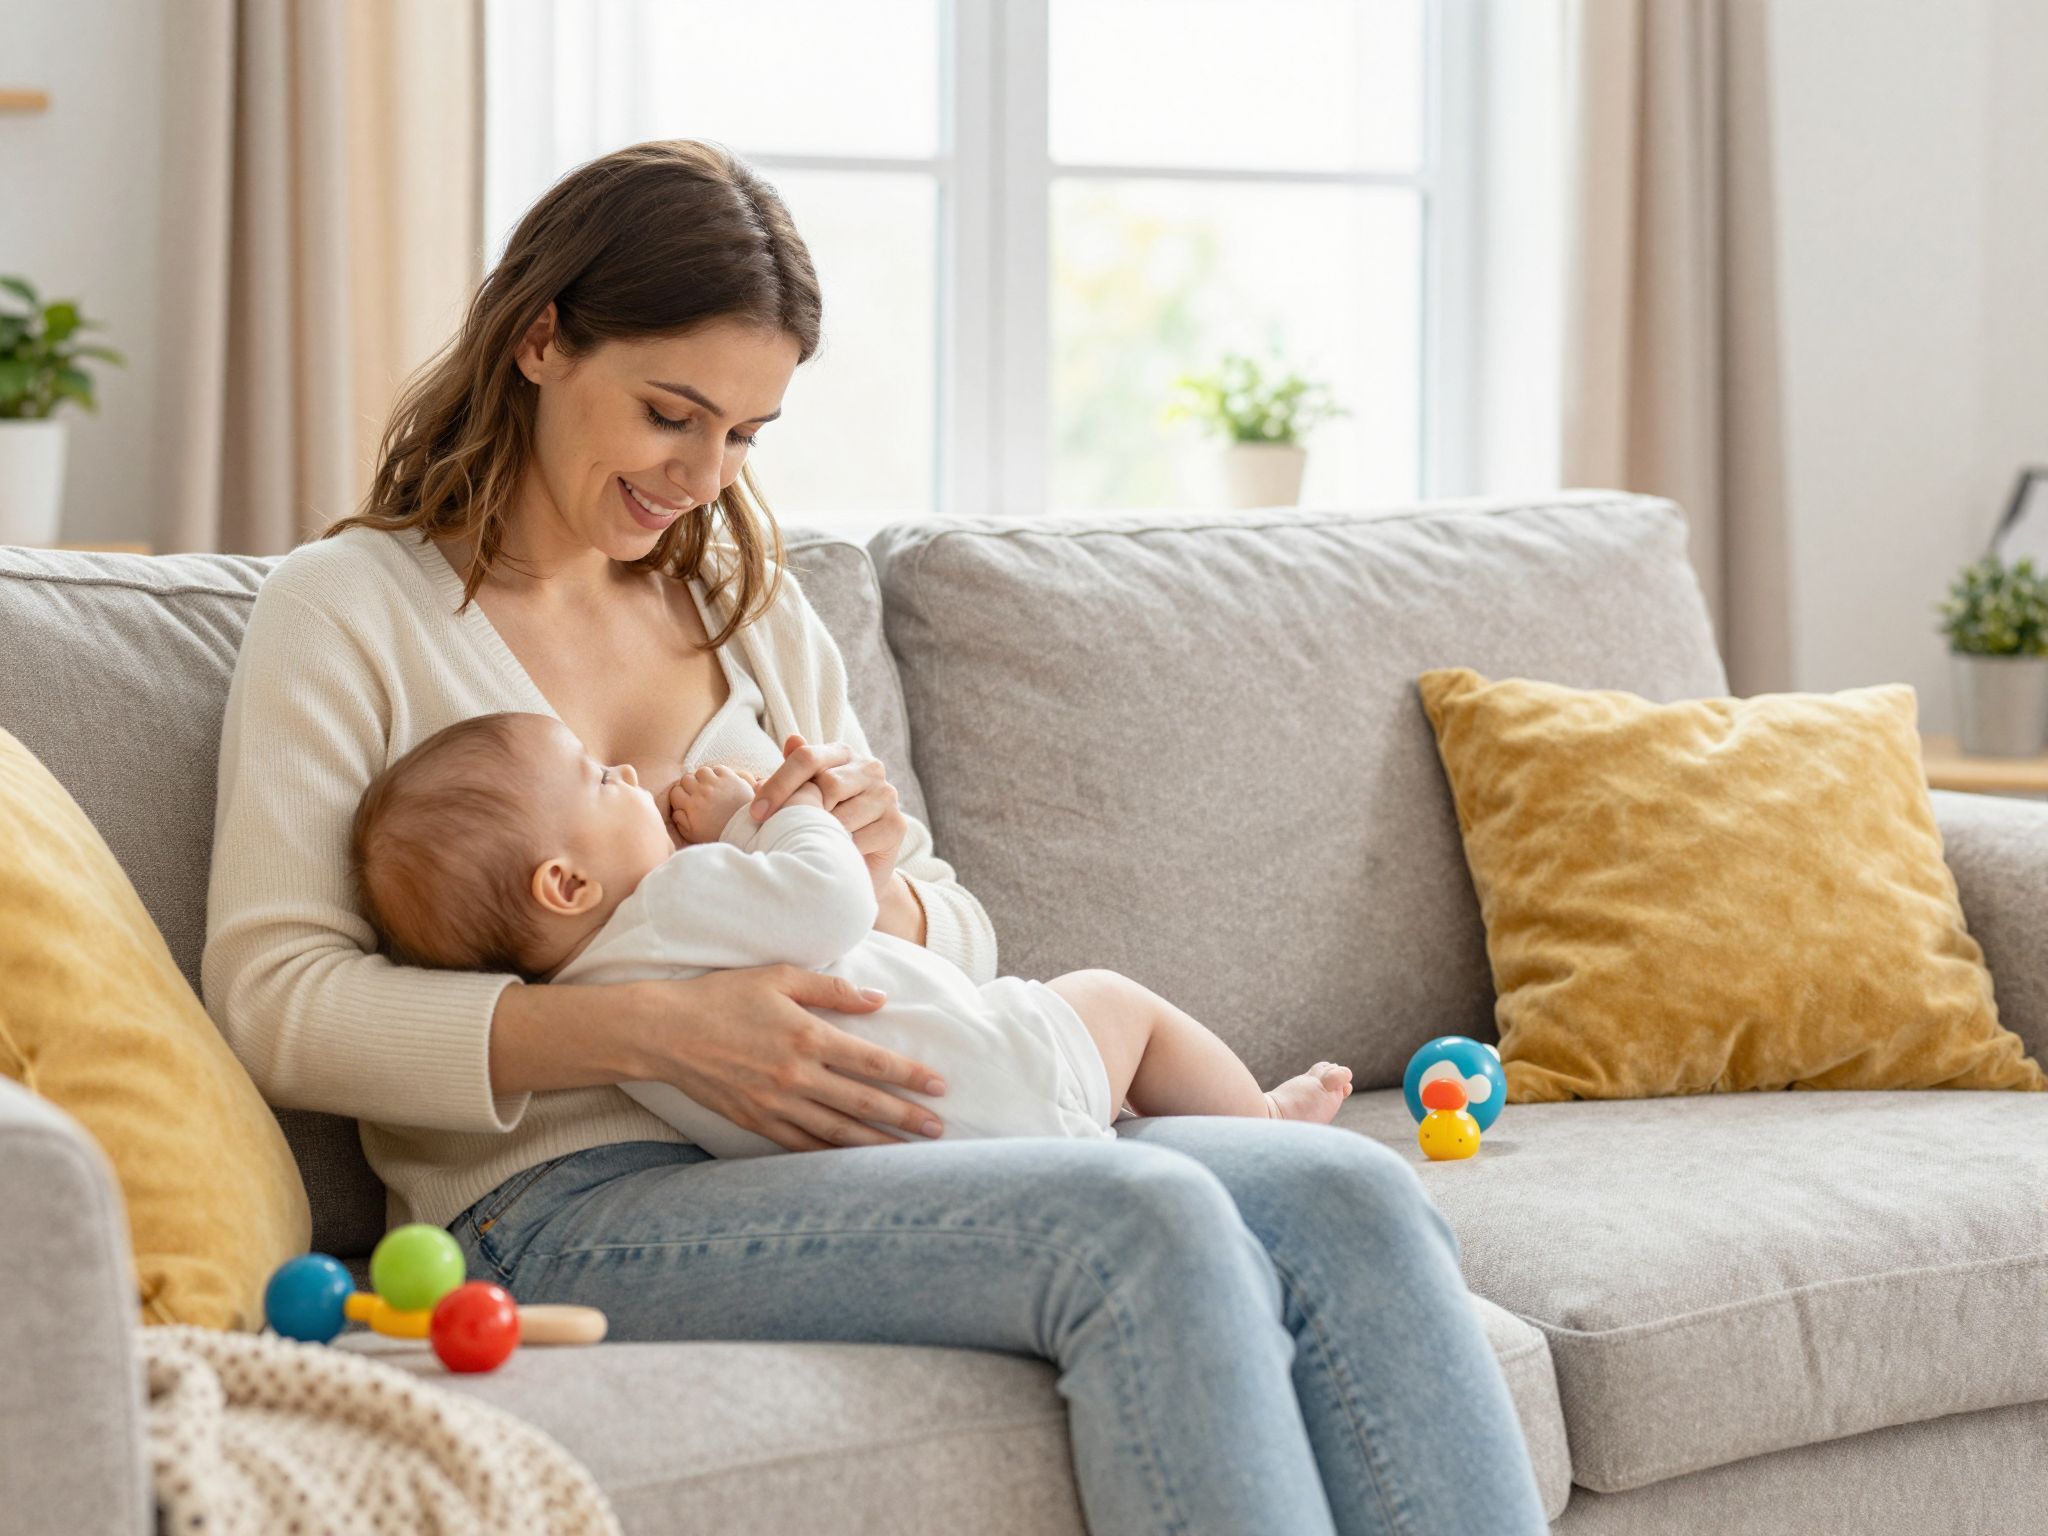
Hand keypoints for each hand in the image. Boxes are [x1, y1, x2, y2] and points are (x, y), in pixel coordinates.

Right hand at [625, 969, 948, 1150]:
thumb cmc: (723, 996)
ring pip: (837, 1132)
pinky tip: (854, 1164)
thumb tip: (879, 999)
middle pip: (863, 1103)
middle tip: (939, 1130)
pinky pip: (801, 1145)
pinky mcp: (755, 1122)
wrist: (665, 1032)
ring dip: (876, 1144)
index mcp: (806, 1036)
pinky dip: (831, 1157)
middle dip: (905, 1118)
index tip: (939, 1086)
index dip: (909, 1075)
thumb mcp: (780, 977)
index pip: (871, 1061)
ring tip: (908, 1154)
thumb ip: (832, 989)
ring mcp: (775, 1104)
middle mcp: (795, 1076)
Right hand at [669, 764, 762, 844]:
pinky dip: (717, 773)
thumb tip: (676, 810)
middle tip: (697, 793)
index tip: (686, 801)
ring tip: (708, 787)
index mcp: (692, 806)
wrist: (745, 831)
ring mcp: (717, 784)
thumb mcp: (694, 834)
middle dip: (689, 786)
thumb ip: (680, 821)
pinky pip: (718, 768)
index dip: (679, 796)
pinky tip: (720, 783)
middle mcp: (702, 792)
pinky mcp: (731, 779)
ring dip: (703, 778)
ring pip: (701, 771)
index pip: (675, 791)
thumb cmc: (719, 835)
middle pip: (686, 779)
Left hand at [750, 734, 907, 897]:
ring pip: (843, 814)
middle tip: (782, 834)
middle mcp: (869, 768)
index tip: (756, 813)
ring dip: (821, 835)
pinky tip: (832, 856)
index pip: (807, 757)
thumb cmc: (823, 821)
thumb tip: (792, 739)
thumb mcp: (805, 796)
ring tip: (808, 847)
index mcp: (842, 753)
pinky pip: (860, 839)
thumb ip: (795, 772)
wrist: (857, 862)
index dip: (779, 784)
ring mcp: (886, 795)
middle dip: (800, 813)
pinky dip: (840, 851)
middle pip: (827, 785)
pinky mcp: (897, 824)